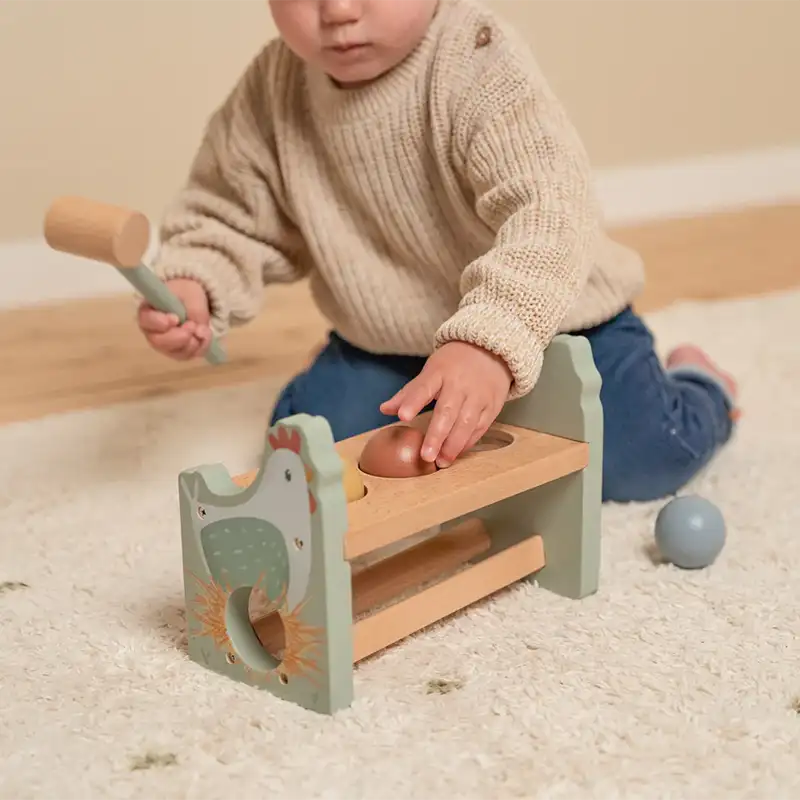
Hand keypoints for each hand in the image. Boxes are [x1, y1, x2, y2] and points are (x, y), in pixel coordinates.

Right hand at [137, 278, 212, 359]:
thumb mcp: (190, 294)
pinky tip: (205, 336)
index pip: (146, 321)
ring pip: (175, 353)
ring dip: (192, 344)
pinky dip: (200, 348)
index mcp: (148, 312)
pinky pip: (188, 356)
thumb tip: (197, 328)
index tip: (175, 319)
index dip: (159, 323)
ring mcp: (165, 345)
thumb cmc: (184, 293)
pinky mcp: (179, 351)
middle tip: (192, 326)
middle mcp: (153, 332)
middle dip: (179, 337)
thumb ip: (193, 309)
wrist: (192, 301)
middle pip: (159, 343)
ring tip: (202, 330)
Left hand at [380, 341, 511, 467]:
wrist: (490, 351)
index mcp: (439, 372)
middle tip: (425, 456)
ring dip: (453, 445)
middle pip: (447, 411)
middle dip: (436, 435)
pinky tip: (456, 454)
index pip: (424, 387)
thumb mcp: (430, 371)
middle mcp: (460, 384)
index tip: (403, 416)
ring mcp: (479, 396)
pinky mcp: (492, 406)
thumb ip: (409, 393)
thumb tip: (384, 410)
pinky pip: (480, 428)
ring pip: (466, 423)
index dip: (413, 402)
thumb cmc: (453, 365)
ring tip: (441, 462)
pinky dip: (468, 443)